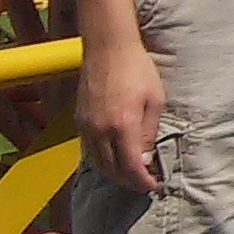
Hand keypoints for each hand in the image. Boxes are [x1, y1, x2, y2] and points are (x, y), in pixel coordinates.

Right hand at [78, 35, 164, 192]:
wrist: (108, 48)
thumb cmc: (138, 70)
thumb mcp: (154, 100)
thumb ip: (149, 132)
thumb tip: (144, 159)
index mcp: (122, 126)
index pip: (130, 167)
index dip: (142, 181)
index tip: (153, 185)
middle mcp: (100, 130)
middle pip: (111, 170)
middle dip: (128, 182)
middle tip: (144, 183)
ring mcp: (86, 126)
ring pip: (97, 162)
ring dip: (113, 174)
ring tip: (130, 175)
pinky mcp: (79, 120)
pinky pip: (88, 150)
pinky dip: (101, 160)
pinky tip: (113, 159)